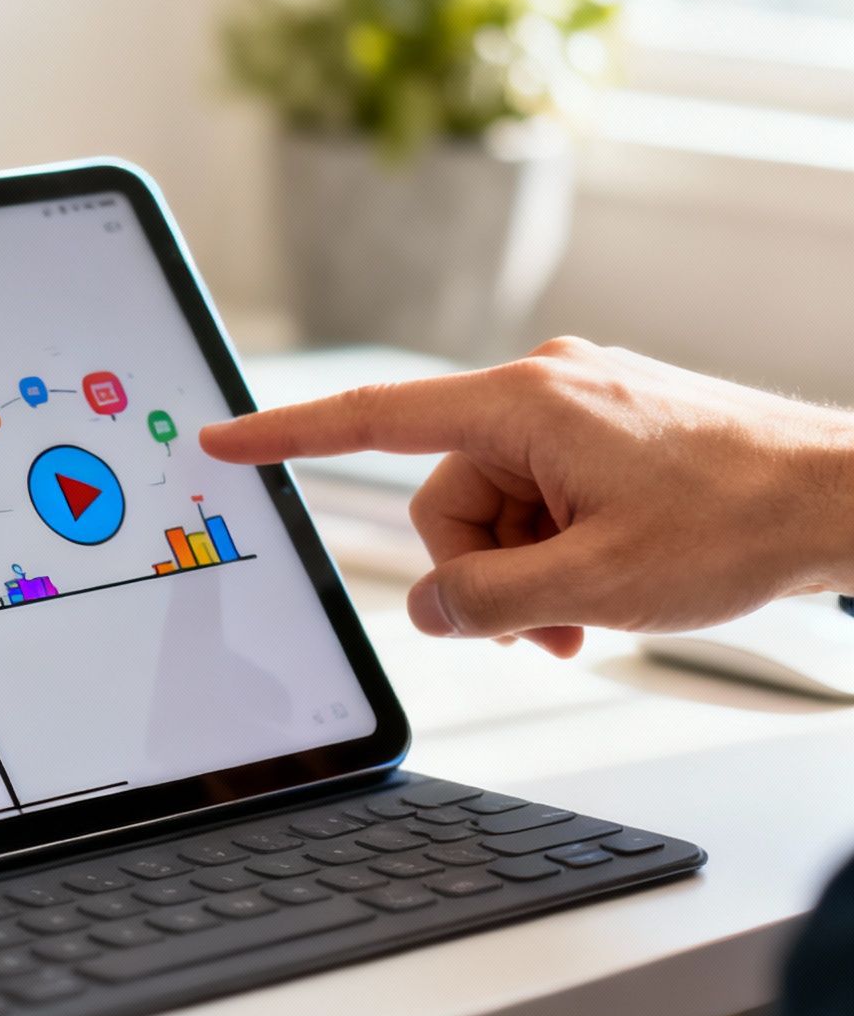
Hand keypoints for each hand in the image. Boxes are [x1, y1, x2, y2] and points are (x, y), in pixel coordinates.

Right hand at [200, 339, 853, 656]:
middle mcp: (542, 389)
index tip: (224, 439)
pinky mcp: (606, 428)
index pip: (373, 419)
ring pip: (496, 506)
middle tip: (543, 626)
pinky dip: (557, 549)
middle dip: (482, 570)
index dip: (285, 434)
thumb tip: (427, 609)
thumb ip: (485, 601)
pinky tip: (601, 585)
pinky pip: (541, 495)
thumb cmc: (737, 524)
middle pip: (446, 496)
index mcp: (524, 405)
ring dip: (525, 571)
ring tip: (585, 615)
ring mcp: (578, 406)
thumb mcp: (593, 587)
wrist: (845, 498)